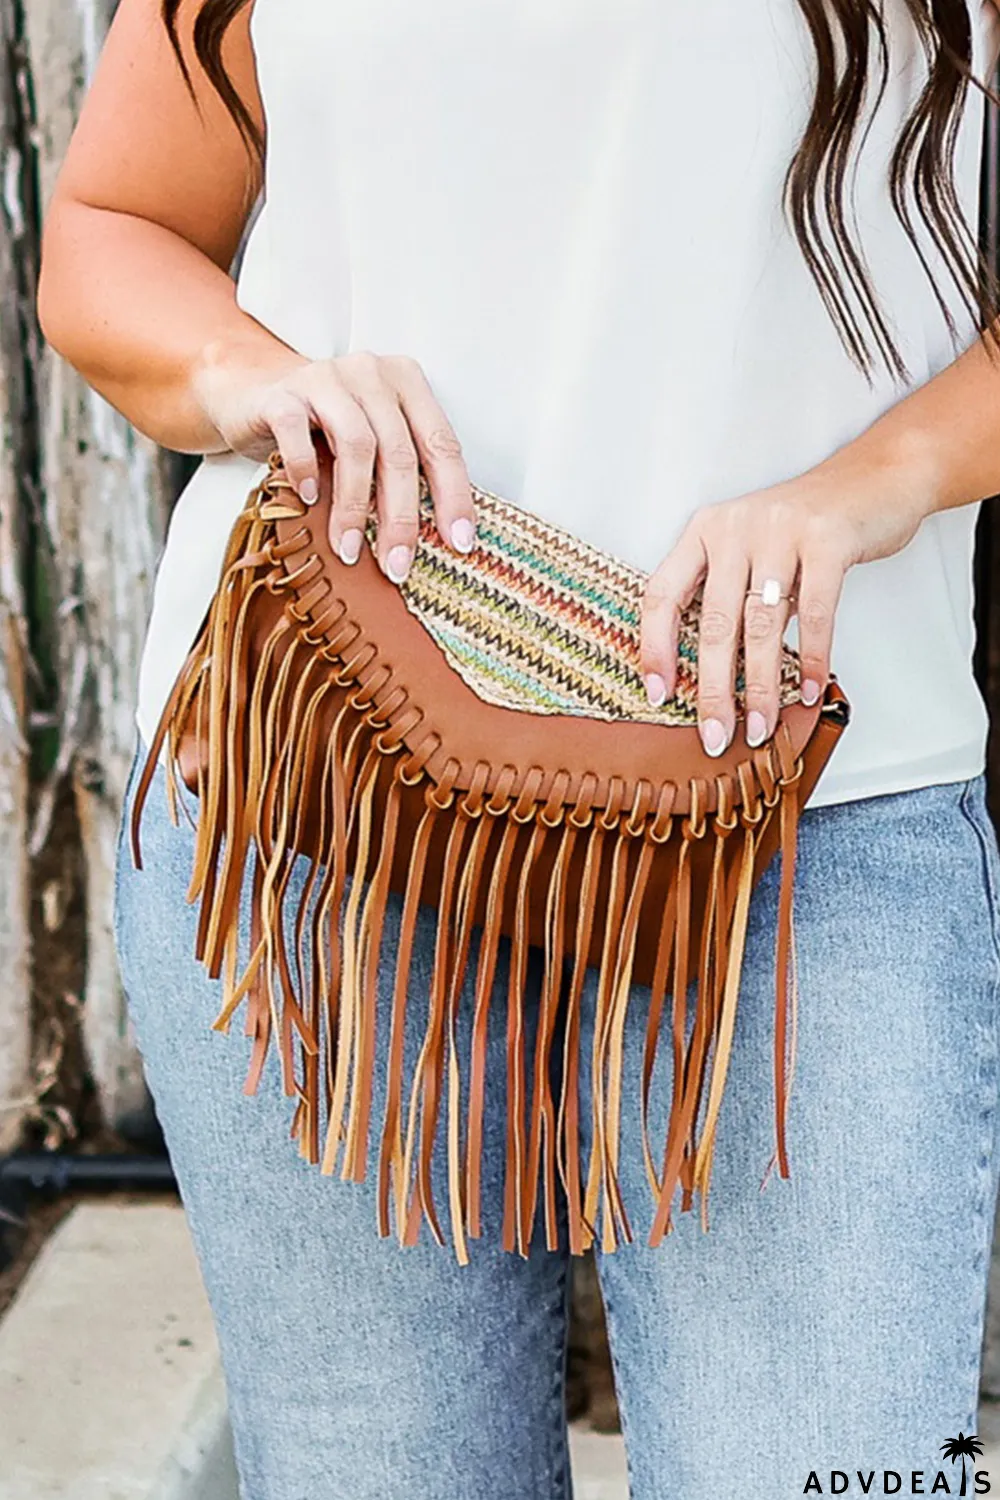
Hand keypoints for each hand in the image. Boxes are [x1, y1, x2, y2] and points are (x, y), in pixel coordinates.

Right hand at [193, 343, 474, 582]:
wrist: (252, 395)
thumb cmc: (323, 429)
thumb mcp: (372, 442)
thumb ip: (400, 470)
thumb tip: (428, 540)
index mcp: (406, 382)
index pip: (441, 444)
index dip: (453, 496)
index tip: (458, 543)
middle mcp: (371, 373)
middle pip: (399, 452)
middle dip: (401, 517)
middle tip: (397, 565)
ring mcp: (326, 378)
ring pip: (356, 445)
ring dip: (355, 506)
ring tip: (350, 549)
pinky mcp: (283, 395)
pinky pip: (298, 434)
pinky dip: (307, 471)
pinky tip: (310, 501)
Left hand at [639, 462, 930, 753]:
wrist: (876, 477)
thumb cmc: (807, 525)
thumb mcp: (752, 549)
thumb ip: (730, 595)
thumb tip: (713, 675)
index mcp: (704, 531)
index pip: (662, 595)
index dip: (655, 648)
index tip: (658, 694)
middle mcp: (734, 527)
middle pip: (714, 623)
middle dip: (714, 690)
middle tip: (715, 736)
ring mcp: (779, 531)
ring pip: (761, 625)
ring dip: (761, 686)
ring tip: (760, 726)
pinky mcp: (826, 540)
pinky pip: (815, 612)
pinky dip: (811, 658)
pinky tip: (807, 690)